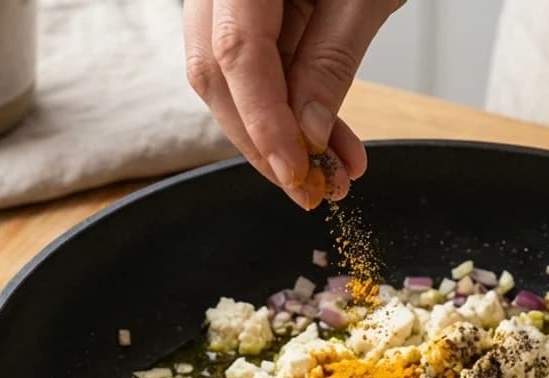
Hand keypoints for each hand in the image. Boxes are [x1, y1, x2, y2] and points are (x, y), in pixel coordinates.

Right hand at [184, 0, 403, 209]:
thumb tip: (306, 135)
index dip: (264, 123)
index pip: (235, 53)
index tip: (297, 173)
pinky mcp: (240, 9)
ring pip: (226, 80)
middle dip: (263, 143)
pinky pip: (250, 67)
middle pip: (216, 74)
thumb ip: (330, 63)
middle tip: (311, 189)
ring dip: (277, 136)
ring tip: (332, 170)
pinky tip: (324, 140)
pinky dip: (286, 109)